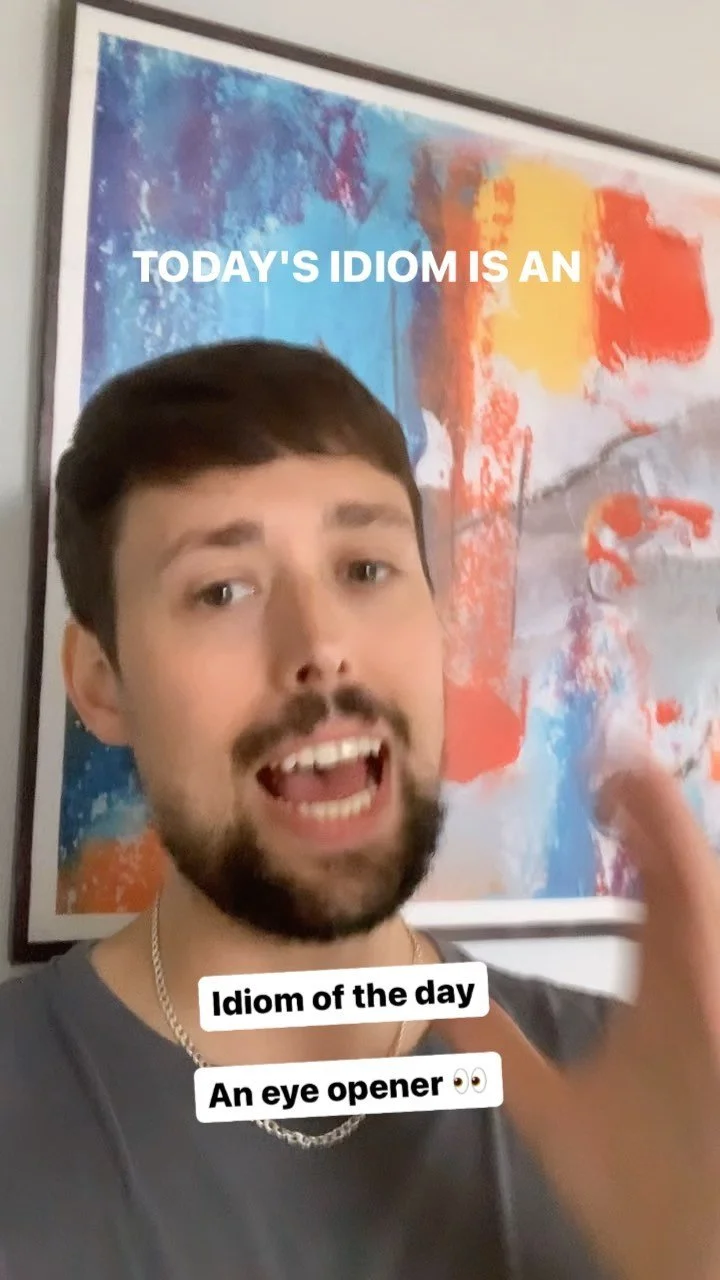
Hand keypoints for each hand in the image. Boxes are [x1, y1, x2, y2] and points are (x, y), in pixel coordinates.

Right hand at [441, 756, 719, 1279]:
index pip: (672, 851)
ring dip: (677, 853)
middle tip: (601, 791)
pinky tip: (658, 907)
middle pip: (703, 861)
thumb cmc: (643, 1185)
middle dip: (656, 814)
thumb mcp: (554, 1116)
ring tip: (624, 833)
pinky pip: (719, 928)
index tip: (601, 757)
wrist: (717, 1252)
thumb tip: (431, 976)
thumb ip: (490, 1041)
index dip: (642, 793)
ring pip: (718, 896)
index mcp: (678, 972)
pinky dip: (691, 895)